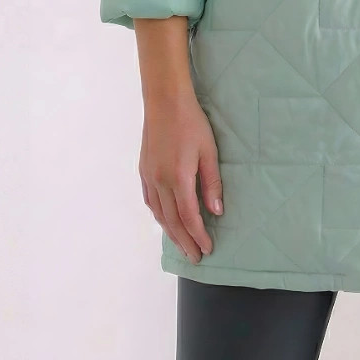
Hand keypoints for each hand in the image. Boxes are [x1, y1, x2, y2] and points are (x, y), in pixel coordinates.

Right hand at [138, 91, 223, 263]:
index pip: (189, 216)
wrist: (165, 101)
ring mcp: (149, 176)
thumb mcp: (209, 151)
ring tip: (182, 245)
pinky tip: (165, 221)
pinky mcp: (144, 170)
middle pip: (172, 221)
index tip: (207, 248)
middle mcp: (160, 182)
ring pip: (159, 214)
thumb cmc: (192, 122)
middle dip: (185, 242)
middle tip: (195, 258)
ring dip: (171, 232)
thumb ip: (212, 183)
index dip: (198, 235)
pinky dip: (159, 215)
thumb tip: (216, 211)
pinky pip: (150, 201)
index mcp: (178, 178)